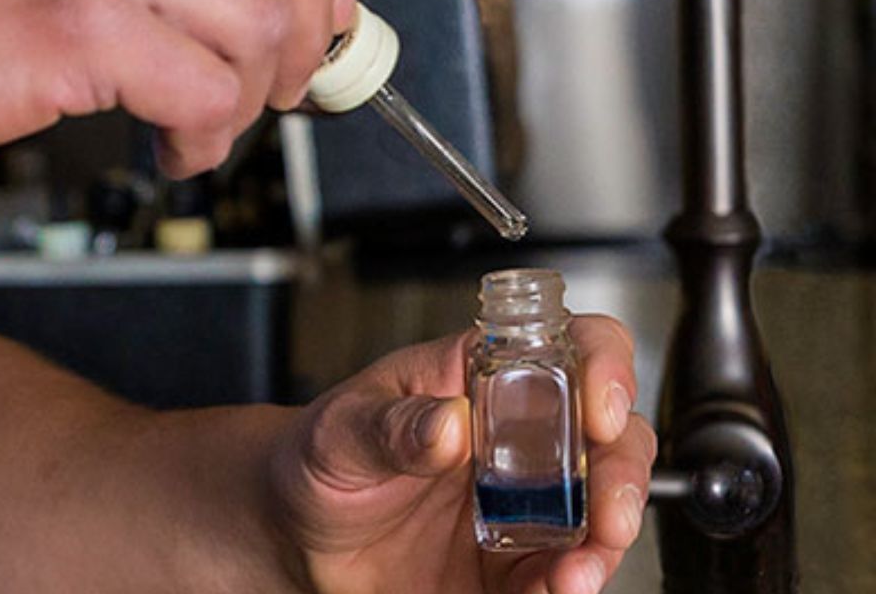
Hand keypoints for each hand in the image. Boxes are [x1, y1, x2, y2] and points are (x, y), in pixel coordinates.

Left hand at [268, 317, 655, 593]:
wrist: (293, 532)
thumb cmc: (318, 456)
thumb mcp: (339, 432)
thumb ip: (388, 427)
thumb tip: (444, 424)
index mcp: (483, 378)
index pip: (571, 347)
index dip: (603, 367)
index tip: (600, 408)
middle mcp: (521, 438)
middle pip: (612, 436)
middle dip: (623, 473)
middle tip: (608, 510)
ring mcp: (526, 503)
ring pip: (602, 509)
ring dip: (608, 539)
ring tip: (580, 566)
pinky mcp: (516, 565)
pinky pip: (563, 573)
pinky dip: (571, 582)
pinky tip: (560, 586)